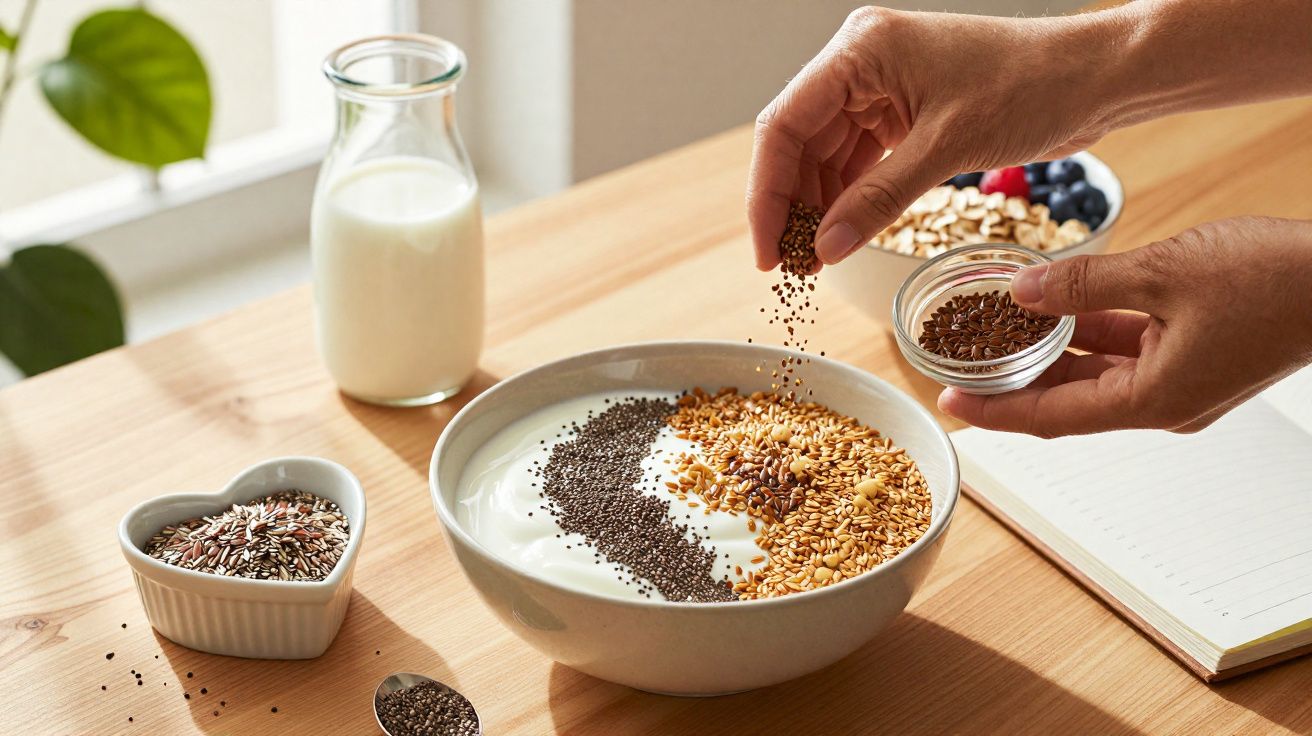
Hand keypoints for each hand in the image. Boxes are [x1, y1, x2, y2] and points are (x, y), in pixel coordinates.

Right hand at [747, 7, 1115, 269]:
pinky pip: (857, 160)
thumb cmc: (1033, 86)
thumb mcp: (947, 148)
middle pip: (797, 142)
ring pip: (824, 156)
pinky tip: (844, 235)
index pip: (784, 125)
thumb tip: (825, 249)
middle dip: (792, 206)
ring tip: (816, 261)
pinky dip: (850, 199)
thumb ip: (879, 200)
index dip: (768, 195)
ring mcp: (880, 87)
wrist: (1096, 77)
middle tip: (791, 268)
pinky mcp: (902, 112)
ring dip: (819, 208)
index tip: (769, 252)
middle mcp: (860, 63)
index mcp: (859, 50)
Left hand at [938, 217, 1311, 436]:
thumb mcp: (1163, 273)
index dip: (994, 411)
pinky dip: (1089, 332)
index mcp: (1152, 401)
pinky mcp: (1194, 355)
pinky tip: (1055, 306)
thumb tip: (1021, 292)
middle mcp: (1163, 402)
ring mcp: (1181, 380)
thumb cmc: (1275, 280)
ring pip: (1095, 372)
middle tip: (956, 361)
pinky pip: (1126, 350)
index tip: (947, 402)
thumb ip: (1084, 285)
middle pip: (1067, 399)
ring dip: (1048, 352)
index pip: (1051, 417)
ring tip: (994, 329)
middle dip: (1011, 381)